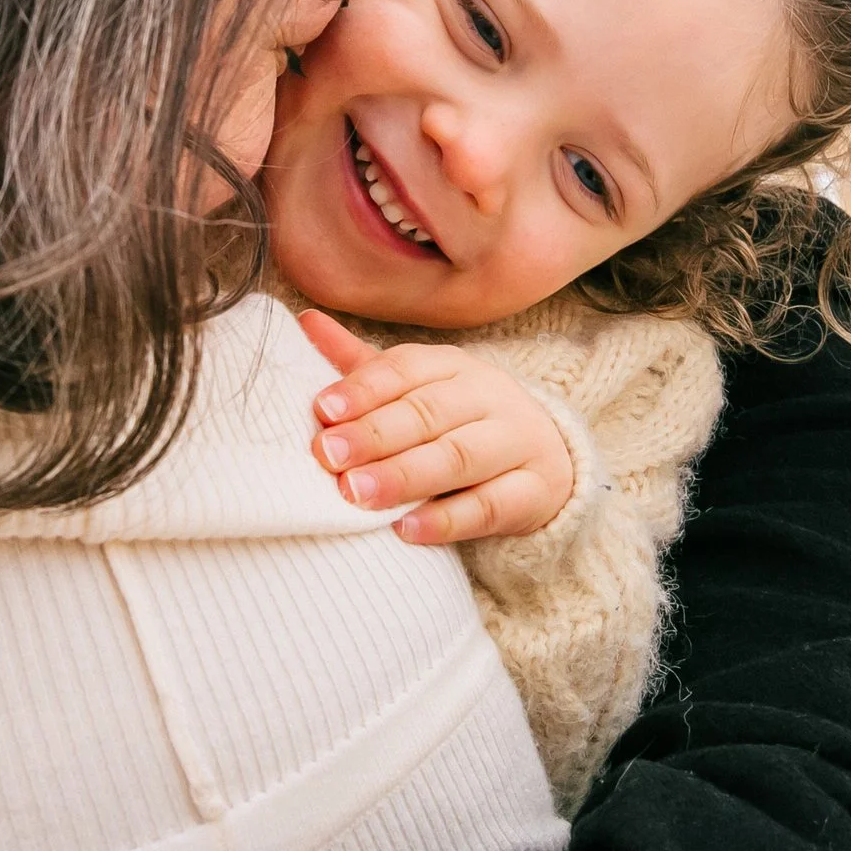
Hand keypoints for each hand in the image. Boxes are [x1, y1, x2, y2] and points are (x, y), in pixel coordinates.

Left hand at [297, 310, 575, 544]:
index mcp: (453, 367)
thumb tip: (305, 320)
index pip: (407, 370)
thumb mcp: (417, 390)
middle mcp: (488, 397)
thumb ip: (363, 368)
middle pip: (429, 413)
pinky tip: (406, 529)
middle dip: (376, 434)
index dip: (364, 389)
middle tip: (329, 456)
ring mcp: (517, 443)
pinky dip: (447, 520)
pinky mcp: (535, 491)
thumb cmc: (461, 421)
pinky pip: (491, 506)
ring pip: (460, 457)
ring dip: (405, 476)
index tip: (322, 410)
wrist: (546, 457)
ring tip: (357, 493)